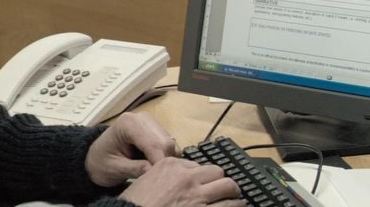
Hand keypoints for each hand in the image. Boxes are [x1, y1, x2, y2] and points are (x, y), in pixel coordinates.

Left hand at [85, 112, 178, 186]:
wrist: (96, 157)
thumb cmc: (101, 162)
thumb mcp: (114, 168)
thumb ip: (134, 168)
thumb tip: (154, 171)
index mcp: (128, 123)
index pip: (152, 142)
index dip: (159, 161)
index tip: (160, 178)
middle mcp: (143, 119)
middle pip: (165, 142)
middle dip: (164, 161)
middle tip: (159, 179)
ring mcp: (151, 123)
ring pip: (170, 144)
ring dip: (166, 160)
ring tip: (156, 174)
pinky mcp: (157, 131)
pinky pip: (169, 145)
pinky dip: (166, 157)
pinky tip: (155, 166)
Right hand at [119, 157, 244, 206]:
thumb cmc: (133, 205)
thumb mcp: (144, 183)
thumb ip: (163, 177)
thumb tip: (178, 179)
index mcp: (171, 166)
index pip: (198, 166)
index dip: (203, 177)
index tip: (205, 184)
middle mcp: (187, 178)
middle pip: (217, 172)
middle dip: (222, 182)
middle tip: (225, 189)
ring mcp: (197, 196)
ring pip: (228, 187)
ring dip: (233, 194)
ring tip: (236, 199)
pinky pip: (229, 206)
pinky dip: (236, 206)